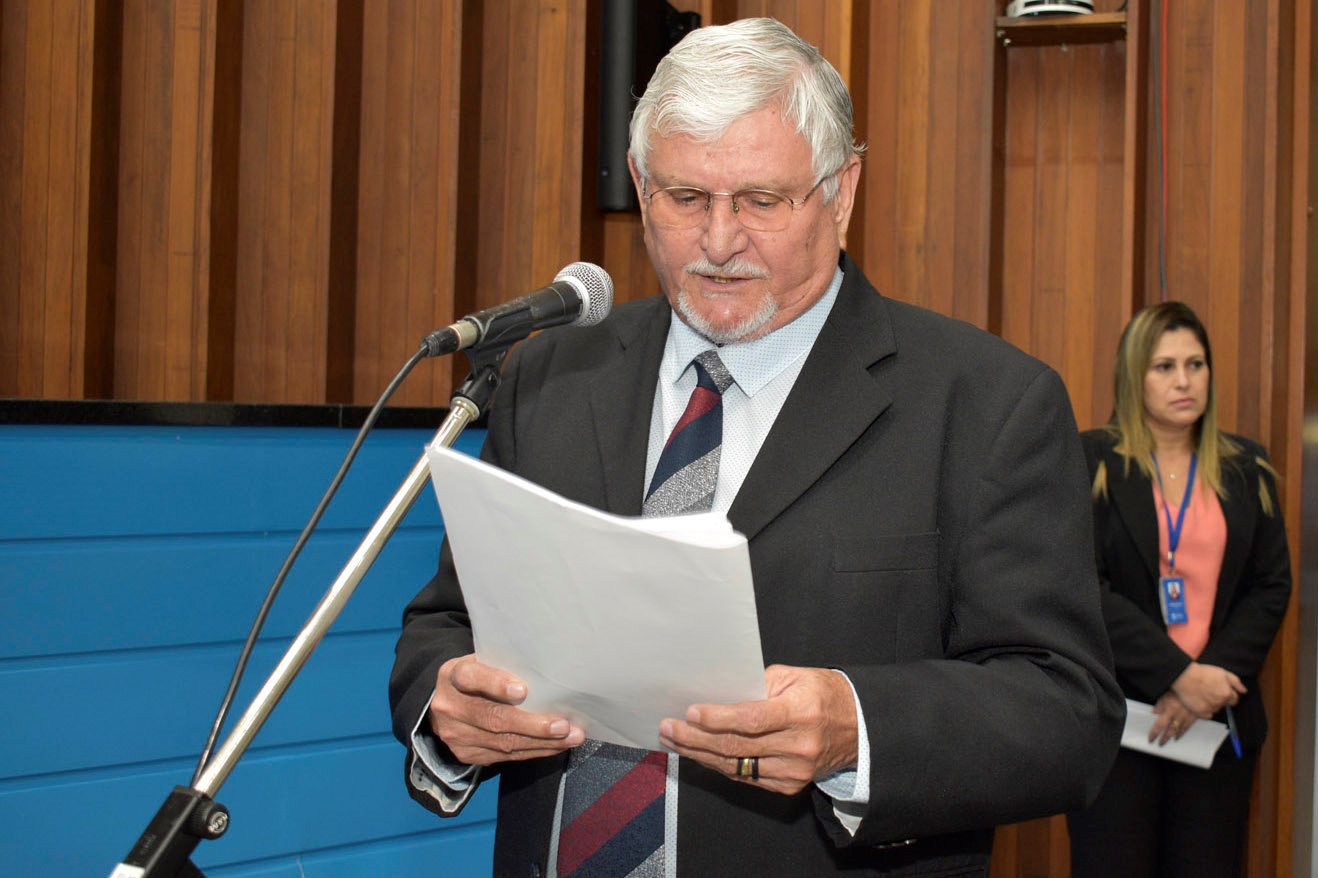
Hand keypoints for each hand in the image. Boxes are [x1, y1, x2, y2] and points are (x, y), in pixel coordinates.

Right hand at [429, 654, 583, 764]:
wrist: (443, 703)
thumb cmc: (477, 676)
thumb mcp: (481, 662)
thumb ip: (504, 665)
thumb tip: (549, 674)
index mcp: (452, 675)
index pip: (471, 678)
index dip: (496, 684)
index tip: (523, 691)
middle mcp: (450, 706)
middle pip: (492, 718)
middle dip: (532, 724)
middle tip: (562, 725)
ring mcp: (456, 734)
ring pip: (503, 742)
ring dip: (541, 742)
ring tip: (570, 737)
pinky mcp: (466, 754)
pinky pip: (505, 756)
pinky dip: (534, 751)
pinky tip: (555, 746)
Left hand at [657, 664, 858, 795]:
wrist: (859, 729)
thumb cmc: (824, 695)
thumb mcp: (796, 676)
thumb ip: (758, 684)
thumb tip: (719, 693)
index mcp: (801, 712)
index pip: (752, 719)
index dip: (718, 718)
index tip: (691, 713)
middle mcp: (798, 746)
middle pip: (736, 746)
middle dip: (696, 738)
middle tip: (668, 728)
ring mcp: (793, 771)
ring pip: (735, 766)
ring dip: (699, 754)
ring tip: (674, 740)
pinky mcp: (788, 786)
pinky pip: (745, 777)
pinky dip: (719, 765)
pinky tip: (699, 754)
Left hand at [1149, 691, 1196, 744]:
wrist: (1199, 689)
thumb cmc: (1179, 690)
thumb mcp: (1166, 695)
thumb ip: (1159, 705)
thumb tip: (1154, 713)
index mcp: (1169, 710)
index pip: (1159, 725)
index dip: (1154, 733)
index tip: (1150, 739)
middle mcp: (1178, 716)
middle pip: (1169, 730)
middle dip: (1164, 738)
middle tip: (1160, 744)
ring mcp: (1186, 717)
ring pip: (1178, 730)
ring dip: (1172, 737)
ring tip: (1168, 741)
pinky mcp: (1194, 717)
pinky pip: (1187, 727)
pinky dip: (1182, 733)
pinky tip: (1178, 736)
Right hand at [1170, 662, 1245, 717]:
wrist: (1184, 676)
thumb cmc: (1202, 672)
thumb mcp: (1222, 672)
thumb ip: (1236, 682)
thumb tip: (1244, 691)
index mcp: (1227, 693)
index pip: (1234, 700)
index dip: (1228, 695)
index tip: (1221, 691)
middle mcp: (1221, 703)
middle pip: (1224, 704)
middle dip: (1220, 699)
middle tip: (1210, 691)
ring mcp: (1211, 708)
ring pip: (1215, 709)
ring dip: (1212, 704)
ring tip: (1202, 694)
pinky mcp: (1201, 713)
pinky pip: (1207, 715)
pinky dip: (1205, 710)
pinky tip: (1199, 701)